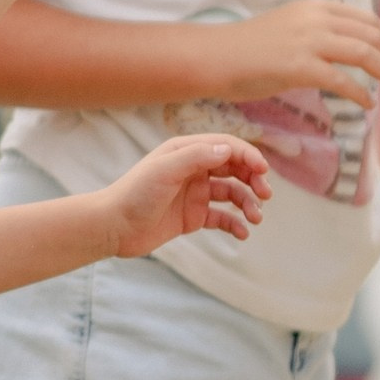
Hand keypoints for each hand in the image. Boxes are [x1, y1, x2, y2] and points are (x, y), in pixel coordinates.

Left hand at [100, 132, 271, 254]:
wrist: (114, 227)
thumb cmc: (135, 194)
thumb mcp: (165, 171)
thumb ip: (197, 157)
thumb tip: (228, 149)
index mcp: (186, 151)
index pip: (226, 146)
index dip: (247, 155)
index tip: (262, 171)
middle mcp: (193, 169)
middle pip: (233, 168)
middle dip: (253, 179)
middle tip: (265, 195)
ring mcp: (194, 193)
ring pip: (231, 193)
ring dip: (247, 203)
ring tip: (255, 218)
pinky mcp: (193, 216)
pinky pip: (221, 217)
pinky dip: (235, 223)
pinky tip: (242, 233)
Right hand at [195, 0, 379, 105]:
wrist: (216, 56)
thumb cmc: (250, 47)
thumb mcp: (290, 24)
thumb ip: (318, 28)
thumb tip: (350, 43)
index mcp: (316, 7)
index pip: (366, 19)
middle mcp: (316, 19)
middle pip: (371, 35)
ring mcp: (307, 41)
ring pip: (364, 54)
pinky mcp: (299, 67)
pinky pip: (342, 81)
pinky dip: (361, 94)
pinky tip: (368, 105)